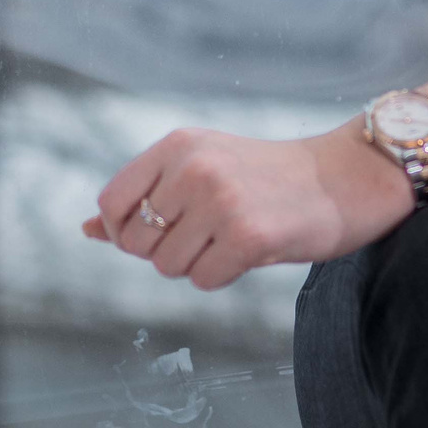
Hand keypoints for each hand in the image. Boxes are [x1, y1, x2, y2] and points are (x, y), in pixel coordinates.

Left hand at [81, 120, 412, 289]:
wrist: (342, 178)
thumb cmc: (265, 177)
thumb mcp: (201, 168)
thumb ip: (145, 197)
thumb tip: (86, 229)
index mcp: (177, 145)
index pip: (111, 204)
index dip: (124, 231)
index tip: (159, 231)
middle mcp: (193, 168)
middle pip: (137, 243)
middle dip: (165, 251)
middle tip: (207, 232)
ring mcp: (220, 201)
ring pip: (169, 267)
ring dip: (197, 264)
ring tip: (233, 235)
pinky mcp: (248, 236)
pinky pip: (204, 282)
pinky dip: (224, 276)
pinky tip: (251, 249)